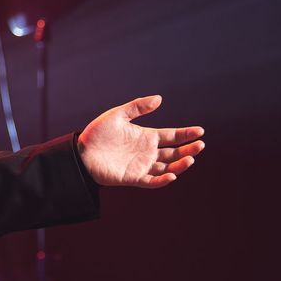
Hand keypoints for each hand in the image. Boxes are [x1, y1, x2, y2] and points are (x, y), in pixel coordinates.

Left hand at [78, 95, 203, 187]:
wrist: (80, 153)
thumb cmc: (97, 133)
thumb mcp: (118, 115)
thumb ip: (138, 107)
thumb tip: (159, 99)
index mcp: (147, 137)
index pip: (172, 136)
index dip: (186, 134)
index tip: (200, 131)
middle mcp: (148, 152)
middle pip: (174, 153)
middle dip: (188, 149)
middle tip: (200, 145)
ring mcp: (142, 166)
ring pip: (167, 168)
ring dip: (180, 165)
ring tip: (190, 159)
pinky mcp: (133, 178)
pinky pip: (152, 181)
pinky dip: (163, 180)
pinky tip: (172, 175)